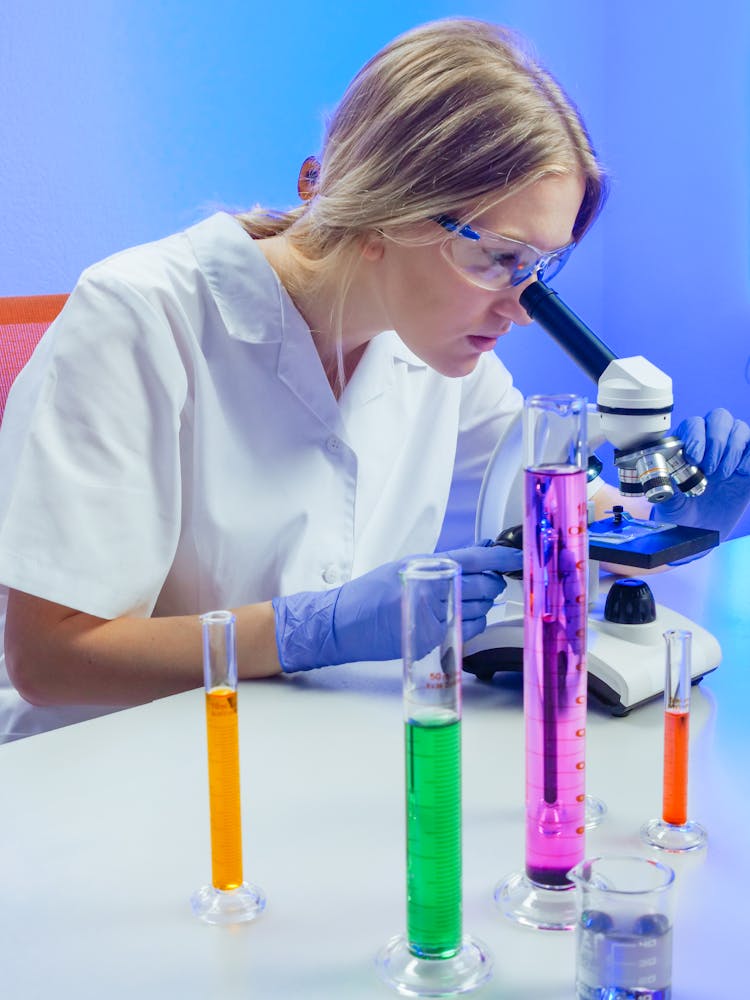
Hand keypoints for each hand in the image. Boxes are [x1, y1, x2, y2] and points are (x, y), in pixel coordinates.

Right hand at [272, 543, 523, 671]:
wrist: (343, 623)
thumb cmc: (371, 593)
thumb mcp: (406, 565)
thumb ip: (443, 562)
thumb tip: (479, 553)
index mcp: (424, 565)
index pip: (475, 557)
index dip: (502, 557)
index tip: (520, 557)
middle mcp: (431, 588)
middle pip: (484, 586)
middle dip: (492, 585)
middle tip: (488, 584)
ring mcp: (432, 616)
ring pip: (480, 610)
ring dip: (482, 606)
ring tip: (463, 602)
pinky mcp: (431, 639)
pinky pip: (467, 631)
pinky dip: (471, 625)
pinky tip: (458, 619)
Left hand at [652, 408, 749, 541]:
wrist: (701, 533)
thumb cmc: (680, 514)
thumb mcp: (668, 505)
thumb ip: (666, 490)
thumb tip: (663, 478)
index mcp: (686, 447)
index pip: (694, 424)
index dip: (696, 436)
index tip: (694, 458)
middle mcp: (709, 445)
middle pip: (719, 417)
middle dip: (716, 440)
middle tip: (711, 469)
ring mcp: (731, 453)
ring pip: (739, 428)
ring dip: (734, 449)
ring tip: (725, 474)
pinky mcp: (749, 466)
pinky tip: (742, 473)